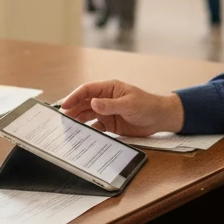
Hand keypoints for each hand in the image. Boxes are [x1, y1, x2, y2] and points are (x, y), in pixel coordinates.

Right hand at [59, 80, 183, 136]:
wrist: (160, 118)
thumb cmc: (147, 105)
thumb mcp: (129, 104)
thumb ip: (110, 105)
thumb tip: (92, 103)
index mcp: (109, 88)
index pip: (87, 90)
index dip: (74, 97)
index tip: (64, 105)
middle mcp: (105, 99)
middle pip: (84, 103)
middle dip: (73, 110)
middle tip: (62, 119)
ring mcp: (107, 112)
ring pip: (87, 115)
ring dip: (78, 120)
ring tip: (68, 127)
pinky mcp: (110, 124)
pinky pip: (95, 126)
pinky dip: (88, 130)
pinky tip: (82, 135)